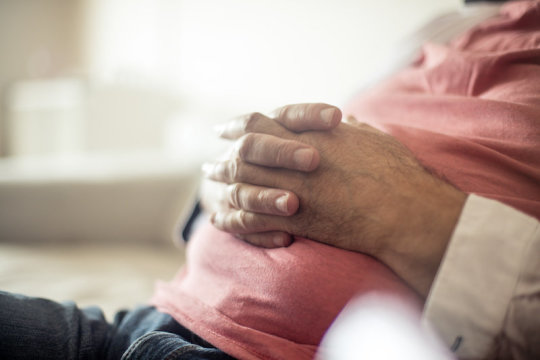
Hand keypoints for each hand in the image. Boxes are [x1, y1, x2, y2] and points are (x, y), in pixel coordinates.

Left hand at [203, 114, 465, 295]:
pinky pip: (253, 219)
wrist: (405, 209)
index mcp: (310, 135)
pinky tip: (223, 221)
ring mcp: (293, 188)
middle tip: (211, 166)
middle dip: (224, 160)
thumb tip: (346, 122)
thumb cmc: (396, 172)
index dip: (239, 126)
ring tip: (212, 190)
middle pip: (242, 154)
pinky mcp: (296, 219)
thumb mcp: (373, 139)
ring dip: (223, 188)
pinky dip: (234, 220)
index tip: (227, 130)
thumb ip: (352, 130)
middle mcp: (294, 158)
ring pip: (243, 185)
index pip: (260, 122)